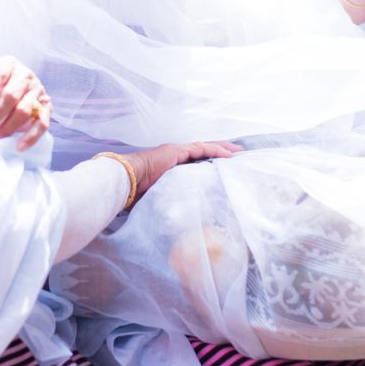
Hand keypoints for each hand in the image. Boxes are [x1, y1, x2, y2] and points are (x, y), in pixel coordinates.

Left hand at [0, 55, 51, 150]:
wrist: (16, 95)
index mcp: (9, 64)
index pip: (0, 73)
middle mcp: (26, 75)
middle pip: (11, 95)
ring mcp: (38, 91)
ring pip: (24, 110)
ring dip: (7, 128)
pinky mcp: (46, 108)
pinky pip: (42, 124)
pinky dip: (31, 137)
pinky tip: (18, 147)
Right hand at [124, 141, 241, 197]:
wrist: (126, 181)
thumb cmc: (136, 192)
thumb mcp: (159, 197)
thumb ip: (171, 199)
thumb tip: (179, 218)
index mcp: (171, 165)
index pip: (195, 161)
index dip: (210, 161)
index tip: (224, 165)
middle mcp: (175, 155)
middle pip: (203, 151)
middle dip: (220, 151)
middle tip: (237, 154)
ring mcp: (176, 151)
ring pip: (205, 147)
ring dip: (222, 149)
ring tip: (238, 151)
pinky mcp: (178, 151)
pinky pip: (202, 149)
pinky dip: (216, 150)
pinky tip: (228, 154)